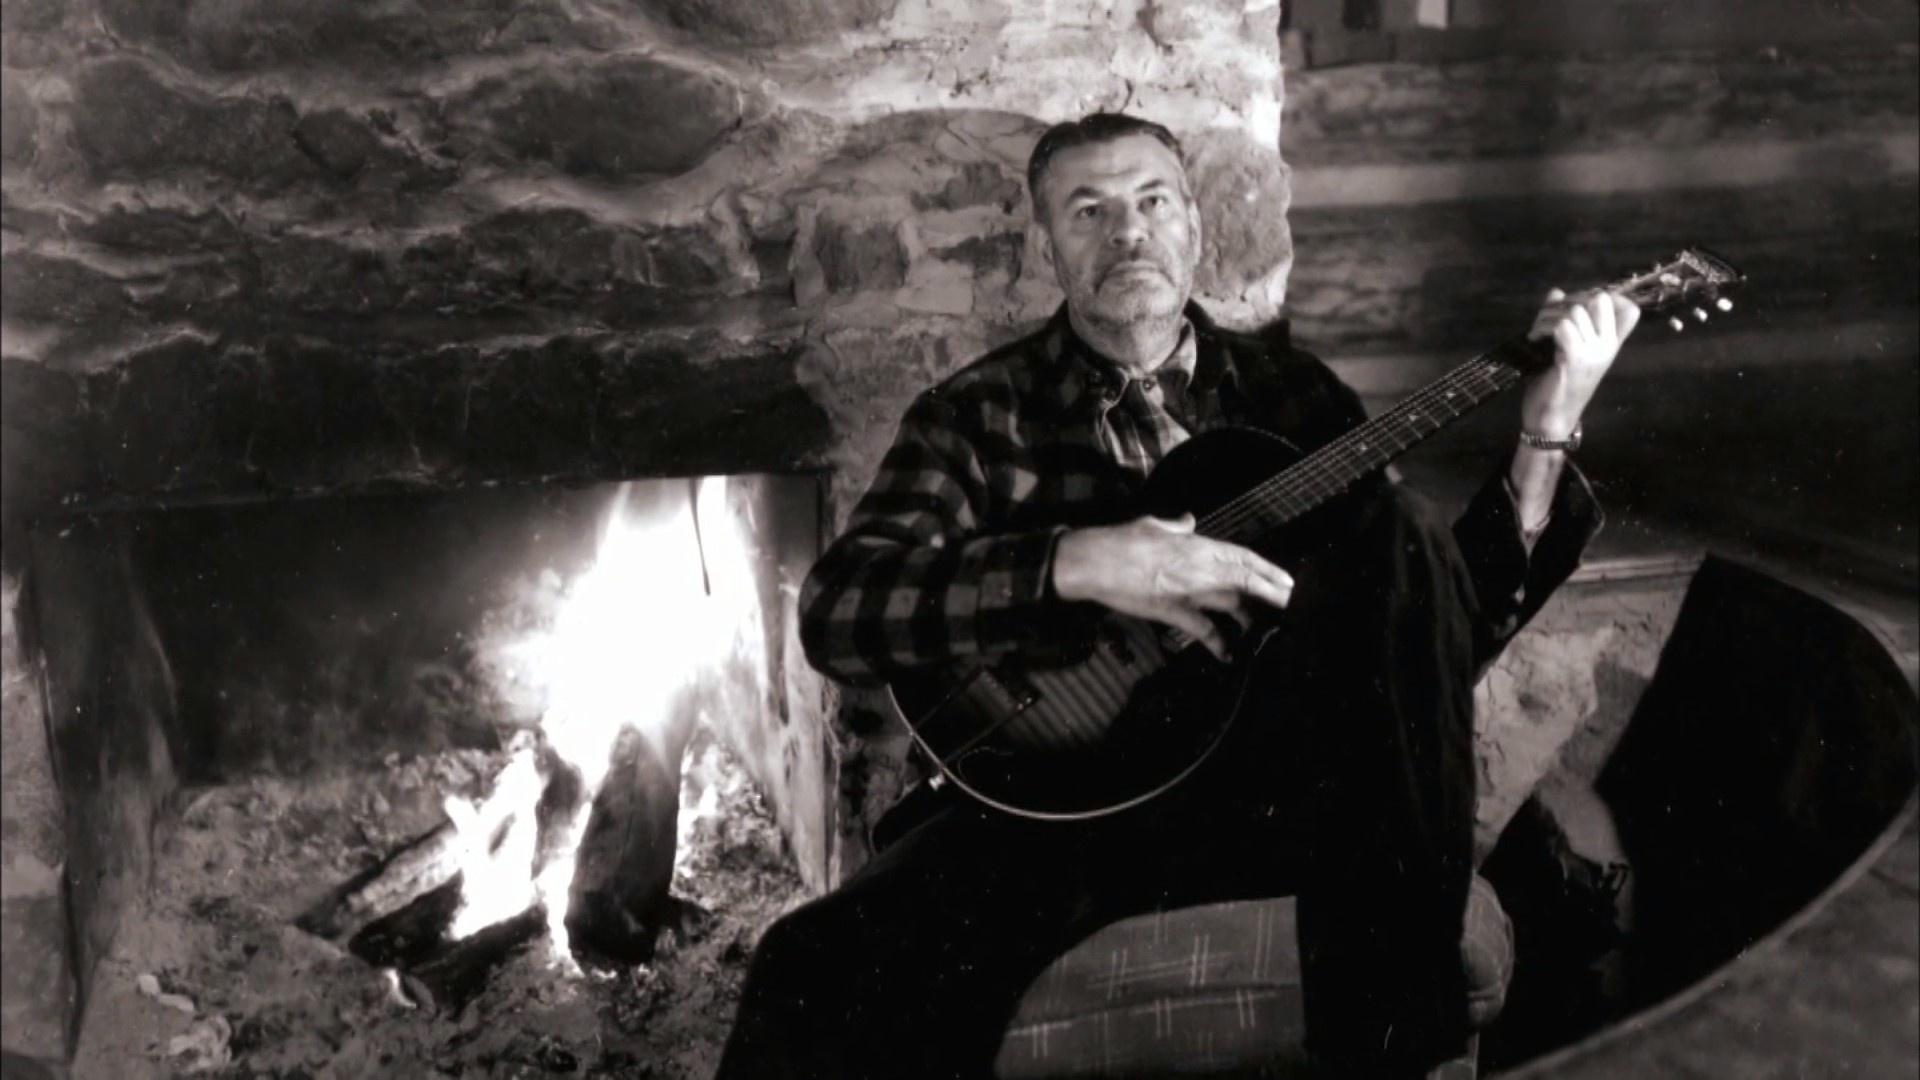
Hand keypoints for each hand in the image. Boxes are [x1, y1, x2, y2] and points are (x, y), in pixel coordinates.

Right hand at [1052, 513, 1293, 660]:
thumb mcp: (1152, 524)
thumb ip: (1175, 525)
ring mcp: (1190, 591)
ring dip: (1250, 617)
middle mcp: (1201, 568)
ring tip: (1264, 629)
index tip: (1286, 580)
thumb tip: (1187, 520)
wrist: (1095, 562)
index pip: (1243, 557)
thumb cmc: (1121, 540)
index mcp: (1197, 545)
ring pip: (1232, 603)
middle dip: (1273, 593)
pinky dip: (1218, 642)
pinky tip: (1228, 654)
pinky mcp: (1174, 612)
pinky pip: (1204, 630)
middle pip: (1248, 581)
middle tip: (1293, 605)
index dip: (1268, 570)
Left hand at [1520, 288, 1641, 438]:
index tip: (1576, 305)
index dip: (1604, 297)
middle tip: (1550, 317)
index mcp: (1610, 344)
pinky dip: (1543, 327)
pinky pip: (1562, 326)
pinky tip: (1534, 339)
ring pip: (1575, 311)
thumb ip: (1562, 319)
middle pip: (1600, 299)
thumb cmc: (1557, 385)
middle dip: (1570, 301)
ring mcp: (1594, 353)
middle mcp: (1607, 346)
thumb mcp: (1565, 348)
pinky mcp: (1574, 359)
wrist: (1551, 419)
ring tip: (1537, 331)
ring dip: (1549, 316)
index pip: (1629, 309)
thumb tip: (1556, 292)